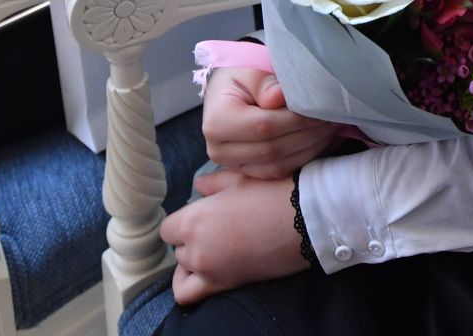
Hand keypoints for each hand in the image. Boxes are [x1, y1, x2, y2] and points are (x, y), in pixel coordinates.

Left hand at [159, 170, 306, 305]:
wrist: (305, 218)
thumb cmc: (272, 192)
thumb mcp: (239, 179)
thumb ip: (212, 183)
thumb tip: (198, 186)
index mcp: (194, 219)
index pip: (167, 228)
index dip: (183, 221)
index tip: (202, 216)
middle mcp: (194, 249)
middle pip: (178, 248)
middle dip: (192, 239)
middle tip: (217, 229)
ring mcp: (208, 271)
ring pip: (183, 269)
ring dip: (193, 260)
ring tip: (214, 250)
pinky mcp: (224, 285)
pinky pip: (188, 295)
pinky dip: (189, 287)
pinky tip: (204, 274)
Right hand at [201, 68, 339, 179]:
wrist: (227, 94)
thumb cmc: (239, 79)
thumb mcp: (248, 71)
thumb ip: (264, 83)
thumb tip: (279, 97)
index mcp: (216, 122)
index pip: (265, 126)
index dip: (297, 120)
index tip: (322, 108)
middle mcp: (219, 150)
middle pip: (273, 149)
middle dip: (310, 134)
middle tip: (336, 118)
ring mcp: (233, 166)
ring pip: (280, 165)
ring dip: (312, 148)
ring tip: (335, 129)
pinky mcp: (249, 173)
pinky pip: (282, 172)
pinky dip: (306, 158)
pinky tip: (325, 142)